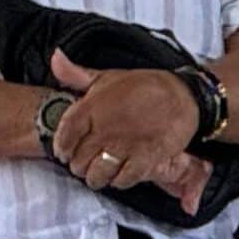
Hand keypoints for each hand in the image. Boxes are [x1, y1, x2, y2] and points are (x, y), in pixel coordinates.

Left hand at [44, 52, 205, 190]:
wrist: (183, 95)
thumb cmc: (144, 86)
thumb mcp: (108, 76)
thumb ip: (77, 74)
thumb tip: (55, 58)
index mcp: (93, 107)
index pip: (64, 136)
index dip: (61, 149)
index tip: (64, 152)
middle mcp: (106, 129)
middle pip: (79, 161)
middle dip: (79, 166)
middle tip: (85, 164)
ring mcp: (126, 145)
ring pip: (99, 175)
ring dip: (97, 177)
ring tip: (100, 174)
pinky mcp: (146, 158)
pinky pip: (124, 179)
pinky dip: (119, 181)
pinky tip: (120, 174)